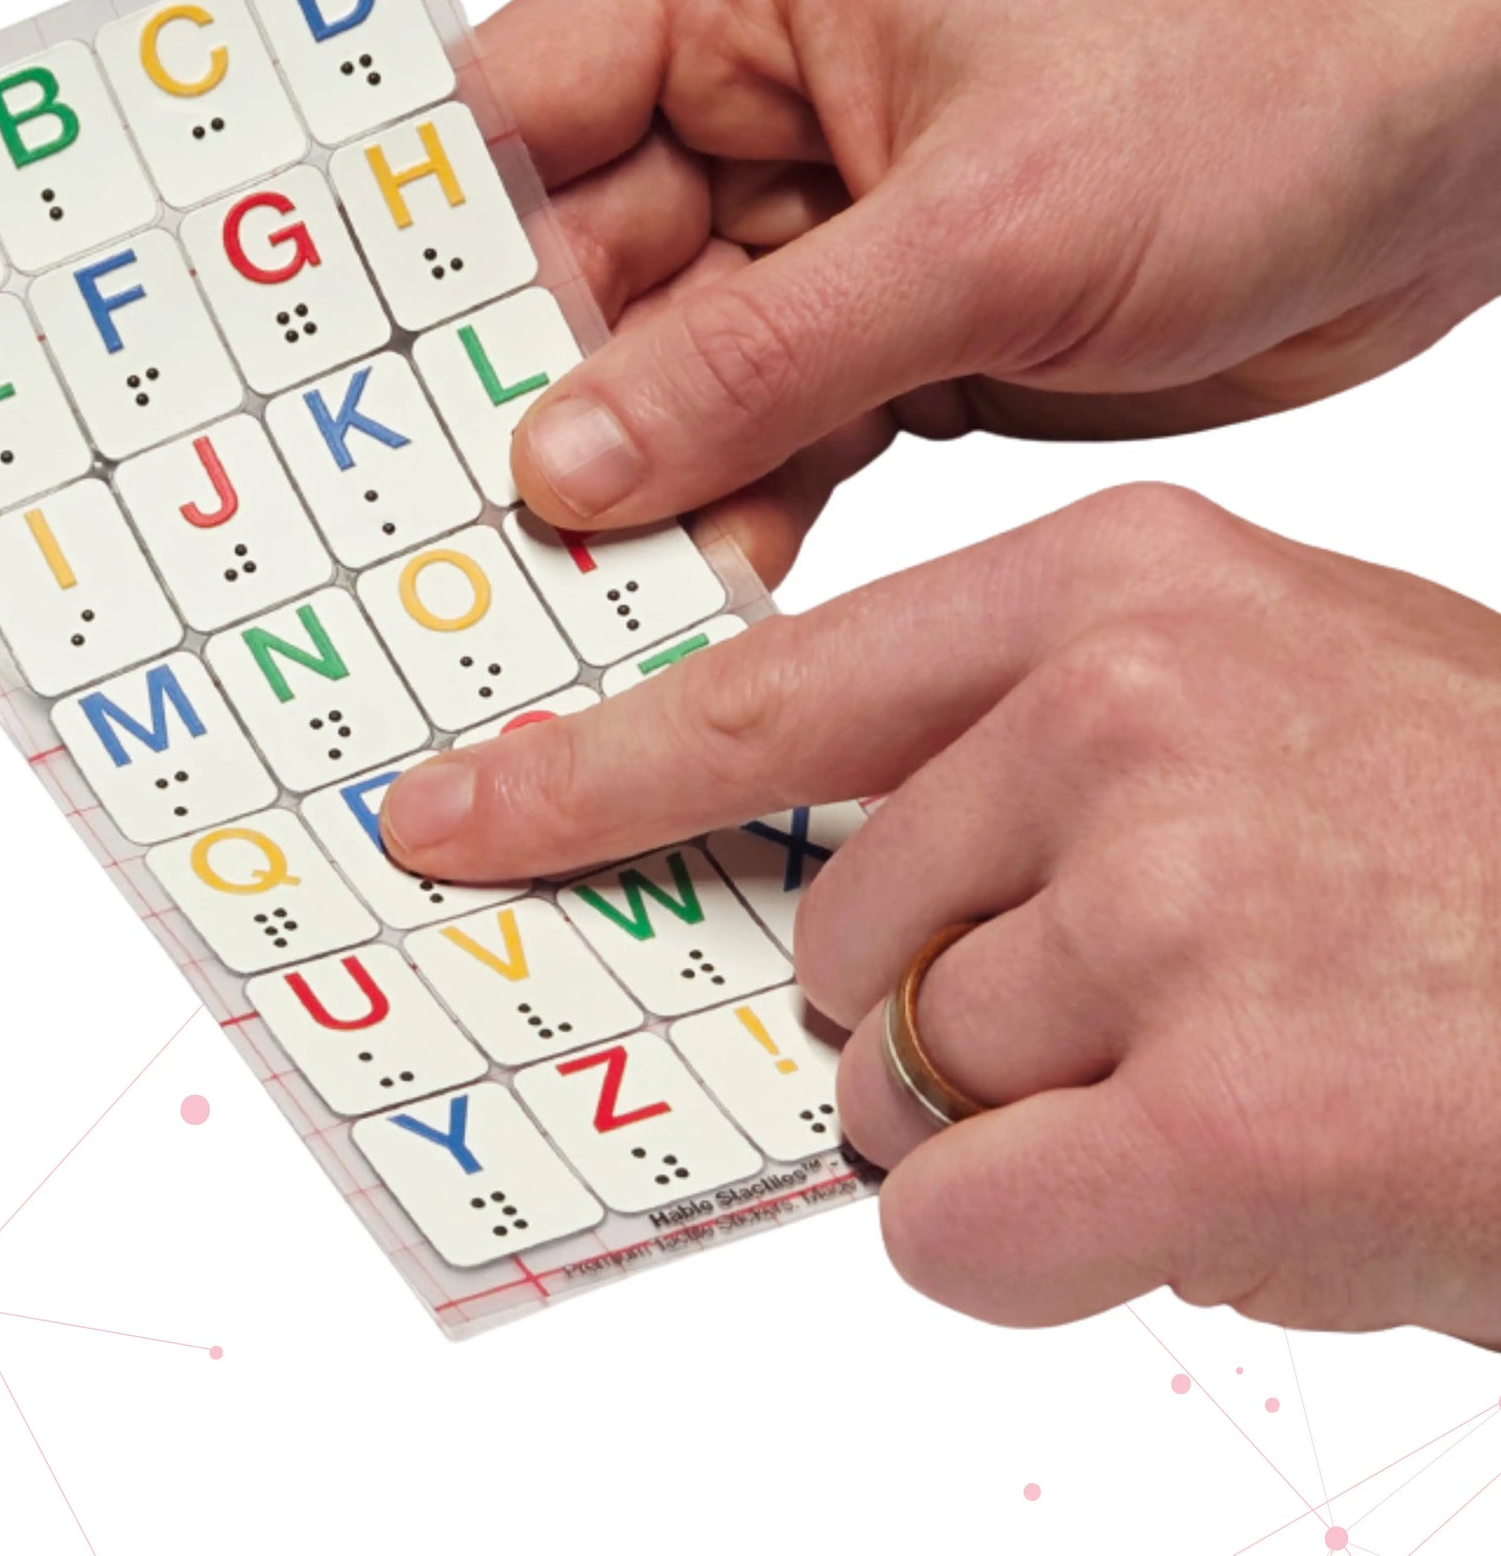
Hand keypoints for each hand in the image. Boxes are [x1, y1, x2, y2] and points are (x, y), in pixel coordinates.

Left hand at [380, 484, 1500, 1341]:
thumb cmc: (1491, 858)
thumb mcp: (1270, 703)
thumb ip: (1037, 758)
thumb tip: (828, 897)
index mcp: (1122, 590)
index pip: (766, 703)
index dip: (584, 780)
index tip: (444, 826)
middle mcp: (1129, 714)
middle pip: (840, 939)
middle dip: (935, 1020)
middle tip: (1142, 1016)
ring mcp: (1180, 901)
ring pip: (906, 1089)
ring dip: (1023, 1130)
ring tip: (1227, 1079)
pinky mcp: (1232, 1112)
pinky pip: (968, 1227)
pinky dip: (1044, 1251)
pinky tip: (1212, 1190)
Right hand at [484, 0, 1500, 581]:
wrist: (1444, 159)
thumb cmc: (1250, 92)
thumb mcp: (984, 227)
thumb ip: (757, 354)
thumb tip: (561, 462)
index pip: (514, 112)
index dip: (427, 255)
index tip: (351, 396)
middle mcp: (755, 106)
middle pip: (572, 274)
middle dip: (538, 413)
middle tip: (484, 556)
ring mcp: (815, 234)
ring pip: (660, 378)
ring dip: (640, 489)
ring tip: (582, 605)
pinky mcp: (880, 338)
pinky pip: (759, 438)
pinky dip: (737, 519)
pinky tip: (708, 596)